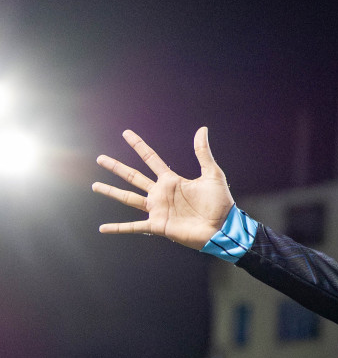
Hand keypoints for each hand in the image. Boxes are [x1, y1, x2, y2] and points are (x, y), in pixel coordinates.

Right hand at [93, 128, 234, 249]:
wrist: (223, 227)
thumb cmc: (220, 203)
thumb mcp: (212, 174)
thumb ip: (203, 153)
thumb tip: (202, 129)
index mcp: (172, 180)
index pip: (150, 159)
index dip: (138, 146)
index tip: (126, 134)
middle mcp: (161, 193)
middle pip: (133, 176)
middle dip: (116, 167)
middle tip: (100, 159)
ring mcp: (158, 209)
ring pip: (128, 198)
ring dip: (111, 192)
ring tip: (95, 185)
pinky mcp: (158, 225)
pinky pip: (134, 227)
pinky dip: (118, 228)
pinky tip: (103, 228)